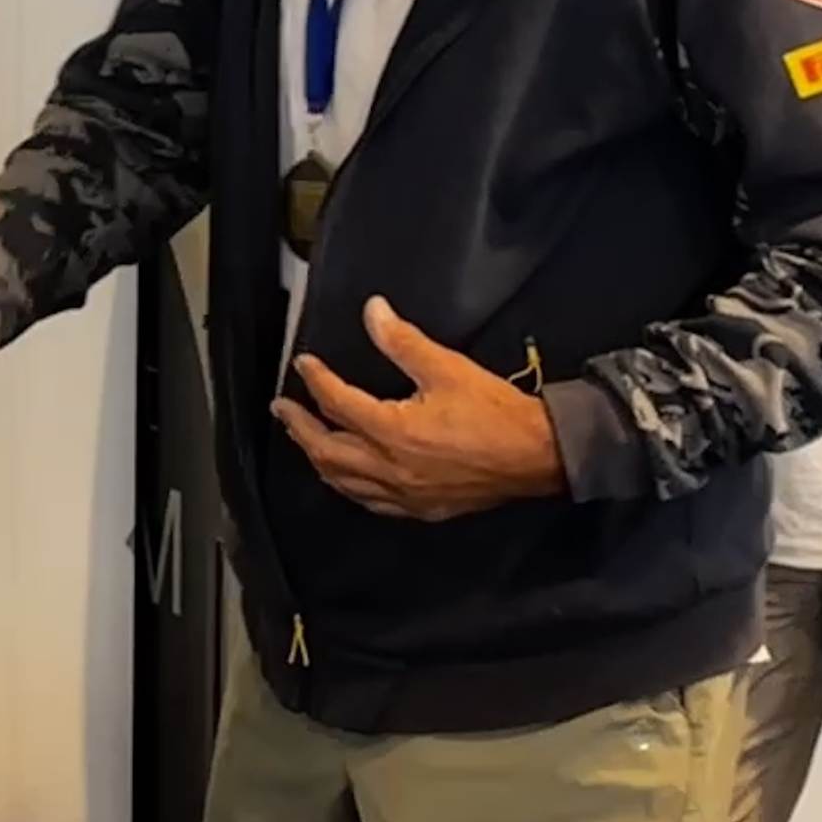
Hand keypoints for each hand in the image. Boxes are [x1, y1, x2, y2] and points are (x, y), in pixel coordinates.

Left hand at [271, 299, 565, 521]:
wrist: (538, 457)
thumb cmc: (495, 412)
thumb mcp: (448, 368)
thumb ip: (403, 342)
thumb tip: (372, 311)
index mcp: (392, 431)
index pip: (338, 404)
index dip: (316, 381)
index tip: (304, 364)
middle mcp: (390, 469)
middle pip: (327, 451)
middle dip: (299, 428)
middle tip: (283, 408)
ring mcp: (403, 495)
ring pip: (343, 481)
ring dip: (318, 458)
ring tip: (304, 438)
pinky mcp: (420, 510)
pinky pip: (369, 501)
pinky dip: (347, 485)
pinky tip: (345, 477)